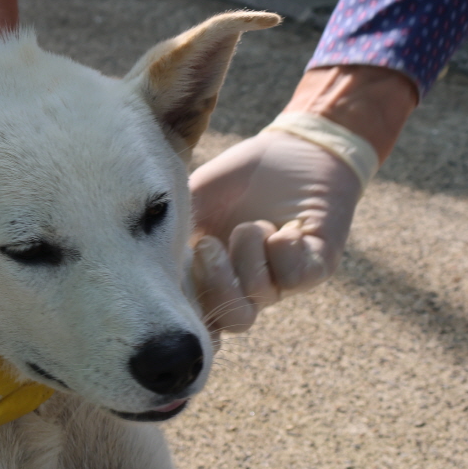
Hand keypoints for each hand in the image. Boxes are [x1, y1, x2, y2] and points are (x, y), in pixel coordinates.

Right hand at [189, 113, 375, 332]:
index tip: (175, 294)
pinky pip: (295, 277)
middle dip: (217, 283)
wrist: (288, 148)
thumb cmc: (234, 180)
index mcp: (214, 281)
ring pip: (261, 293)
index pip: (202, 320)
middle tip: (209, 246)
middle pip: (234, 320)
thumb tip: (151, 265)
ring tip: (254, 224)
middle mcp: (250, 287)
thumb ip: (170, 236)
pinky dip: (282, 249)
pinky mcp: (316, 266)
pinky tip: (283, 228)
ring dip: (250, 252)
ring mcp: (283, 280)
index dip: (189, 317)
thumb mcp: (191, 205)